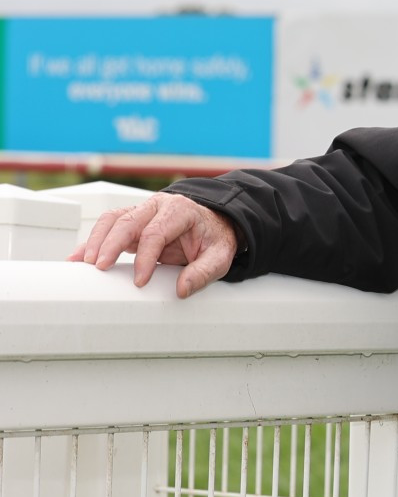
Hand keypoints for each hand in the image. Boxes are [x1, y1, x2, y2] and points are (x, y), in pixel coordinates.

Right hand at [70, 194, 239, 298]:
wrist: (214, 224)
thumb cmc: (214, 239)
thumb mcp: (219, 256)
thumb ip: (203, 272)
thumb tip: (182, 290)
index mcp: (181, 211)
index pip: (156, 232)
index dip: (146, 257)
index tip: (139, 281)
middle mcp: (158, 206)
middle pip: (128, 222)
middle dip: (111, 244)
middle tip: (100, 267)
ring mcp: (142, 211)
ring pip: (112, 220)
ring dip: (95, 240)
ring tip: (85, 263)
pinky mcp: (132, 221)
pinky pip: (108, 226)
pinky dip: (92, 241)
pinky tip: (79, 257)